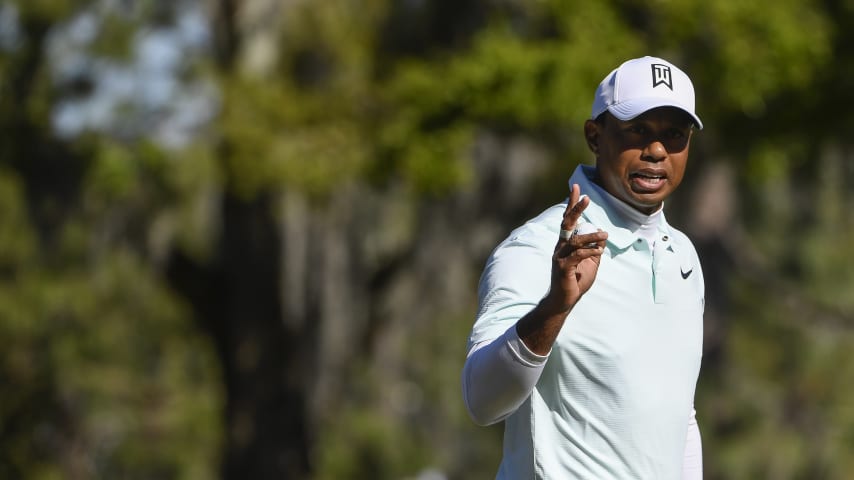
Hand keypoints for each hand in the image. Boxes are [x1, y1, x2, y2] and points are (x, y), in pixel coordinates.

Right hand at [543, 183, 607, 313]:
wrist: (564, 301)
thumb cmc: (575, 281)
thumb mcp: (590, 262)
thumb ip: (594, 249)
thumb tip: (601, 234)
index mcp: (566, 243)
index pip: (568, 219)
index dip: (572, 203)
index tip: (577, 187)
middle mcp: (560, 247)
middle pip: (567, 223)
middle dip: (576, 209)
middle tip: (587, 197)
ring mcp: (560, 257)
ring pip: (575, 240)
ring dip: (592, 236)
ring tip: (605, 235)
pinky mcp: (563, 268)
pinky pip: (578, 255)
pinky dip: (590, 251)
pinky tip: (600, 250)